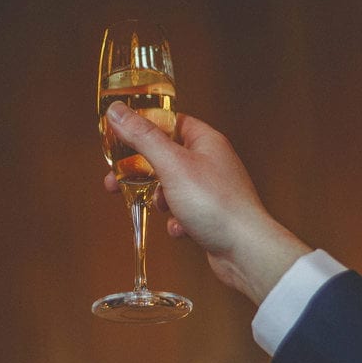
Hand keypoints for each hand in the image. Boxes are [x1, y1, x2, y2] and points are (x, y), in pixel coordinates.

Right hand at [104, 102, 310, 303]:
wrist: (245, 250)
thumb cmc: (216, 204)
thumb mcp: (172, 164)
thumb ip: (143, 137)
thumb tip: (117, 112)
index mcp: (206, 141)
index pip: (172, 122)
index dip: (146, 127)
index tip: (122, 135)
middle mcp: (212, 163)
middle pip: (167, 157)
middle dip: (142, 171)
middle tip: (116, 179)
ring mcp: (213, 191)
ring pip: (173, 188)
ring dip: (160, 200)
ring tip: (161, 207)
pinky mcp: (212, 217)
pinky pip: (184, 214)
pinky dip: (176, 222)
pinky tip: (180, 229)